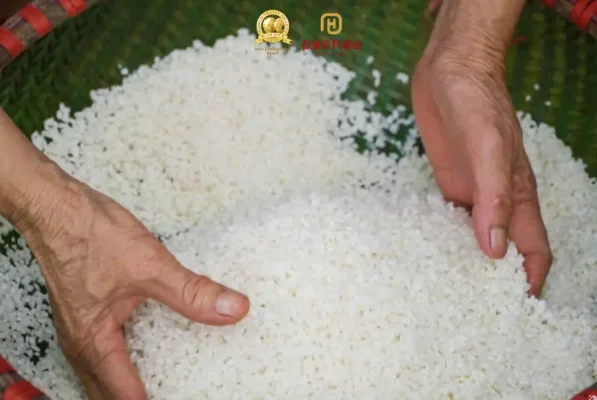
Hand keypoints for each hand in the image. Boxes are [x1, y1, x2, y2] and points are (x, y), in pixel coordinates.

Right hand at [18, 172, 249, 398]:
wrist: (59, 207)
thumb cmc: (90, 236)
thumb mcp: (150, 266)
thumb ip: (192, 293)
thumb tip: (232, 309)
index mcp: (94, 342)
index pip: (124, 394)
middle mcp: (82, 342)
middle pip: (106, 392)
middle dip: (134, 399)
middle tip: (168, 395)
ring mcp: (81, 326)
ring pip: (101, 372)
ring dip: (125, 384)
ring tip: (157, 385)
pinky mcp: (87, 309)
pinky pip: (103, 348)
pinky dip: (123, 359)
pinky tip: (144, 346)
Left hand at [412, 0, 551, 295]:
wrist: (450, 70)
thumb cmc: (477, 102)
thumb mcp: (488, 147)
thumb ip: (493, 197)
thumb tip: (493, 249)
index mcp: (517, 194)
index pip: (533, 247)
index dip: (531, 279)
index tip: (519, 311)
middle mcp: (497, 199)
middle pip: (505, 249)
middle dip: (498, 279)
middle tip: (477, 310)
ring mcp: (472, 192)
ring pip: (476, 237)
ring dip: (469, 262)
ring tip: (450, 291)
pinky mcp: (450, 182)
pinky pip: (451, 219)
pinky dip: (446, 238)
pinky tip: (430, 254)